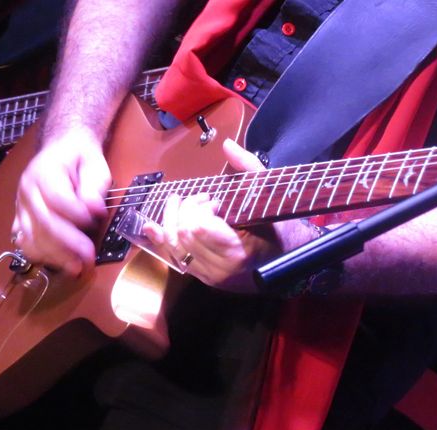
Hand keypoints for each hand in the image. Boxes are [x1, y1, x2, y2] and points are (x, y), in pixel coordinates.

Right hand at [12, 128, 110, 276]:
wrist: (61, 150)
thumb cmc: (80, 159)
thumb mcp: (95, 165)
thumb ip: (94, 187)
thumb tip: (94, 209)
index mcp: (44, 173)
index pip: (58, 199)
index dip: (79, 214)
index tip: (100, 218)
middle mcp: (26, 191)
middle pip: (43, 224)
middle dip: (68, 245)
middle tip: (89, 259)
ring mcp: (20, 207)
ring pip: (31, 238)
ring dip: (55, 257)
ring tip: (77, 268)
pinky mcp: (20, 221)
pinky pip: (25, 243)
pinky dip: (42, 257)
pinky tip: (60, 263)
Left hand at [144, 139, 312, 292]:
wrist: (286, 260)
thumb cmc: (278, 227)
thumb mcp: (267, 195)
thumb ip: (247, 168)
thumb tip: (227, 144)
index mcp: (236, 252)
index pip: (198, 227)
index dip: (200, 209)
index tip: (216, 202)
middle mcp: (219, 269)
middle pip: (183, 234)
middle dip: (188, 211)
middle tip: (204, 201)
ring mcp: (208, 276)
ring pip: (173, 246)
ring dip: (171, 220)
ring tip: (178, 203)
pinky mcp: (201, 277)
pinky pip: (173, 258)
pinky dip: (160, 239)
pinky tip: (150, 226)